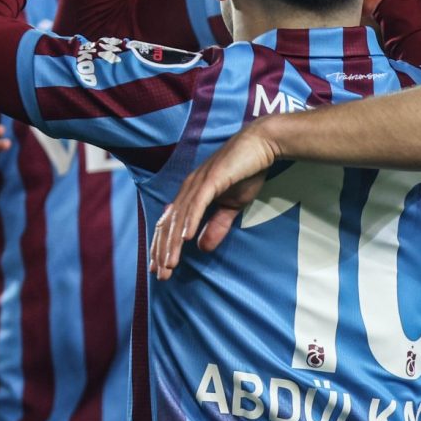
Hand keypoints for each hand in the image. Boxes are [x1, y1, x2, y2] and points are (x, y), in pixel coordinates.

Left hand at [150, 124, 278, 279]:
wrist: (262, 146)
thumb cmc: (246, 172)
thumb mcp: (232, 206)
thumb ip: (217, 225)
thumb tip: (201, 248)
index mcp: (191, 194)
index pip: (170, 224)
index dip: (162, 246)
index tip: (158, 268)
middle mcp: (189, 188)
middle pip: (170, 224)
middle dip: (163, 251)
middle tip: (161, 275)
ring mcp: (199, 182)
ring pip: (181, 217)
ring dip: (174, 242)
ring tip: (170, 264)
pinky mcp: (212, 178)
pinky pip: (198, 203)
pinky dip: (191, 220)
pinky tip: (186, 238)